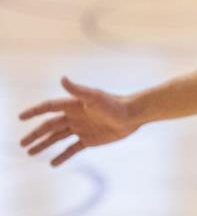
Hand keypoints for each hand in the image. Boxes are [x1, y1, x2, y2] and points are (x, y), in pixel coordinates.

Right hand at [19, 77, 139, 166]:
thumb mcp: (94, 96)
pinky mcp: (89, 140)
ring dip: (44, 145)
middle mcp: (75, 117)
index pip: (49, 107)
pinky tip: (52, 163)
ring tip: (30, 153)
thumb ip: (77, 90)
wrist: (132, 115)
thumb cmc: (114, 103)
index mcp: (73, 105)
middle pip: (50, 126)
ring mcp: (81, 129)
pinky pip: (72, 149)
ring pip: (57, 138)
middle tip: (21, 143)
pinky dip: (62, 156)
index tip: (20, 117)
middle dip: (35, 134)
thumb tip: (62, 78)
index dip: (34, 112)